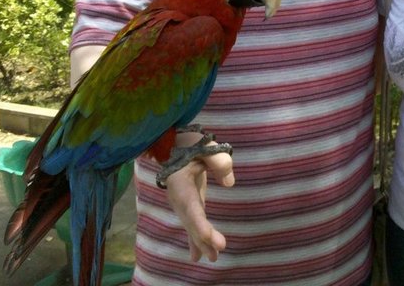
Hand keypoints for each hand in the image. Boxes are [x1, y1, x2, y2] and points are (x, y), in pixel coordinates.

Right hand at [164, 136, 234, 261]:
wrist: (174, 144)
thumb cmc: (191, 144)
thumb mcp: (206, 146)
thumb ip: (218, 160)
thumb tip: (230, 183)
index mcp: (180, 184)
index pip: (191, 209)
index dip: (201, 226)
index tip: (213, 239)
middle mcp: (178, 198)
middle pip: (190, 222)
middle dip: (203, 240)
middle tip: (216, 254)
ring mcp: (181, 203)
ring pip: (190, 226)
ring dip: (201, 243)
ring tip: (214, 259)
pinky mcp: (188, 205)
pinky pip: (191, 225)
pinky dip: (195, 240)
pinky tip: (198, 257)